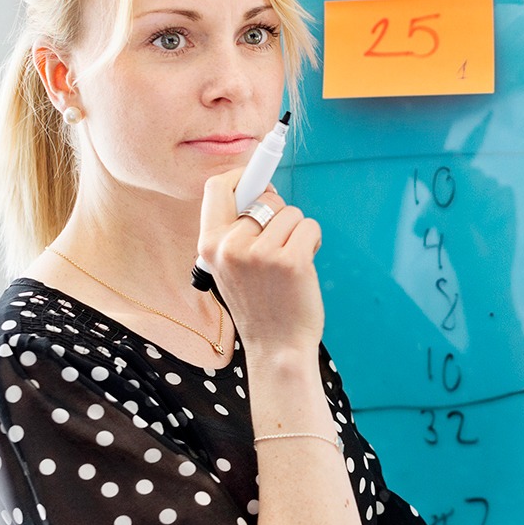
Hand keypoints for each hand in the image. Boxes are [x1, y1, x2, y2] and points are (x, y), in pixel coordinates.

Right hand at [197, 169, 324, 358]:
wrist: (276, 348)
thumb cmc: (259, 304)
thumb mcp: (229, 267)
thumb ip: (236, 230)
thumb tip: (261, 189)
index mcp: (209, 246)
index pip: (217, 188)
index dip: (241, 175)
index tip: (258, 178)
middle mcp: (231, 247)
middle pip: (264, 197)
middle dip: (279, 211)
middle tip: (279, 241)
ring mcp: (262, 254)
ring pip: (291, 213)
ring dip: (298, 231)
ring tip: (289, 264)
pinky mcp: (292, 261)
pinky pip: (309, 226)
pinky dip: (314, 240)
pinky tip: (305, 266)